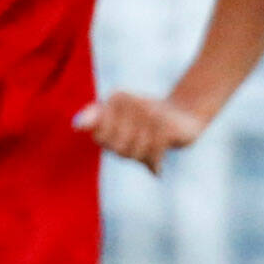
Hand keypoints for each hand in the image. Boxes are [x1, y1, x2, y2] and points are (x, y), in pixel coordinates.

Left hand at [73, 91, 206, 173]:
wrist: (186, 113)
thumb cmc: (146, 122)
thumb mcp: (118, 122)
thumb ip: (96, 122)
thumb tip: (77, 124)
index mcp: (117, 97)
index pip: (100, 137)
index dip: (112, 145)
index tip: (125, 137)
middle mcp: (133, 101)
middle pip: (116, 147)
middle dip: (128, 153)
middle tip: (142, 145)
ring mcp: (151, 113)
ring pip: (134, 153)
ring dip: (143, 159)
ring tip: (152, 150)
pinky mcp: (166, 125)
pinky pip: (151, 156)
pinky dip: (154, 165)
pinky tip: (157, 167)